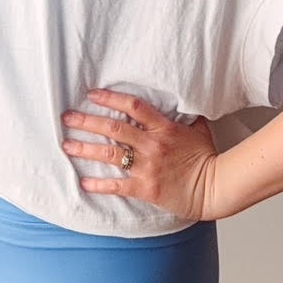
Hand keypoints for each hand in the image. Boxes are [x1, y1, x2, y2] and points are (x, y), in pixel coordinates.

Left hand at [60, 88, 219, 221]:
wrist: (215, 187)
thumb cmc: (207, 158)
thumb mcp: (199, 129)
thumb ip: (186, 115)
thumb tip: (182, 100)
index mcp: (163, 128)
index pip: (133, 107)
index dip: (110, 99)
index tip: (92, 94)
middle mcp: (152, 145)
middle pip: (113, 128)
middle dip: (87, 121)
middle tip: (67, 117)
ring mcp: (147, 167)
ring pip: (110, 154)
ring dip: (85, 148)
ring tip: (67, 145)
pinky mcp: (145, 188)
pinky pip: (117, 185)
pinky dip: (99, 184)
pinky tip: (84, 181)